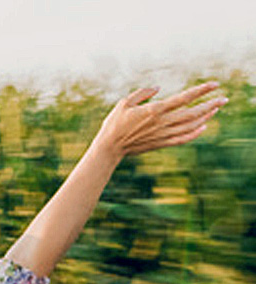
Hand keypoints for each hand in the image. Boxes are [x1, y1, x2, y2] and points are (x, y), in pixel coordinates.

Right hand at [93, 82, 226, 156]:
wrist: (110, 147)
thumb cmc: (114, 124)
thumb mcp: (124, 103)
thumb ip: (142, 94)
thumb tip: (158, 88)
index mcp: (154, 110)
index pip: (183, 98)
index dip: (201, 90)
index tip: (214, 84)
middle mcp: (162, 122)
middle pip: (192, 112)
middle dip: (210, 105)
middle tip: (224, 99)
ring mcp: (163, 134)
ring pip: (191, 125)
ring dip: (206, 117)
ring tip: (216, 109)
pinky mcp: (162, 143)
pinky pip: (183, 138)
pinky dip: (195, 132)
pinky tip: (203, 126)